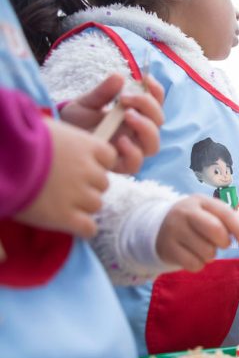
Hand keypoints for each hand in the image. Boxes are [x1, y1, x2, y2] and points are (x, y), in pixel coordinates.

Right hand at [14, 120, 115, 237]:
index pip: (109, 157)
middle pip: (102, 183)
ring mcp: (79, 194)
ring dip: (82, 206)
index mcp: (85, 145)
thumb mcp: (44, 128)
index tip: (79, 166)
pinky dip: (82, 228)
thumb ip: (64, 141)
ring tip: (58, 202)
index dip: (95, 163)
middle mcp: (87, 170)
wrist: (0, 158)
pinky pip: (89, 228)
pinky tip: (66, 222)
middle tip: (63, 186)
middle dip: (87, 185)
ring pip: (96, 205)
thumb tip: (65, 146)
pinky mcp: (66, 216)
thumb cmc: (16, 138)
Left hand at [60, 73, 164, 173]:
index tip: (145, 78)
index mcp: (135, 115)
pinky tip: (121, 140)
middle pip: (158, 122)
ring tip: (127, 115)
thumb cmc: (77, 121)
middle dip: (148, 107)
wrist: (60, 140)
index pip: (156, 103)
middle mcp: (137, 133)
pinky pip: (135, 164)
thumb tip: (119, 77)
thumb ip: (103, 92)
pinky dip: (133, 152)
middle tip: (126, 98)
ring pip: (153, 145)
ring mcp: (130, 150)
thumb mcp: (87, 103)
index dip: (156, 91)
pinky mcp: (119, 165)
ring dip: (146, 128)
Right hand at [156, 195, 238, 271]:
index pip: (224, 213)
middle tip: (222, 244)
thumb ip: (228, 218)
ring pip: (206, 251)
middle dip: (225, 242)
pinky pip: (194, 264)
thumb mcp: (209, 213)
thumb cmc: (194, 221)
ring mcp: (174, 230)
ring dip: (211, 255)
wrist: (158, 227)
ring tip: (204, 248)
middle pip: (215, 230)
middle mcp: (185, 213)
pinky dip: (199, 264)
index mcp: (200, 201)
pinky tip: (193, 256)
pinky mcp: (167, 249)